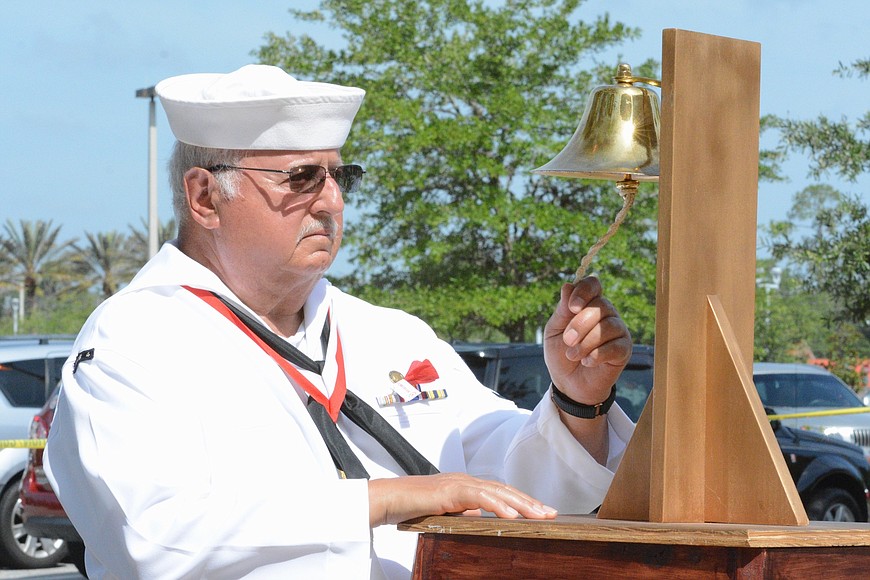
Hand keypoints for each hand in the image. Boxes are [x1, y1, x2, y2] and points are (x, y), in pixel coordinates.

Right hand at [368, 473, 556, 526]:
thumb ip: (463, 512)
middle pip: (505, 489)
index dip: (523, 501)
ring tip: (539, 516)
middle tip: (551, 514)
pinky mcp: (450, 491)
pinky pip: (479, 498)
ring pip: (497, 492)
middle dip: (530, 502)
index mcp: (466, 485)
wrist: (387, 499)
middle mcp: (466, 480)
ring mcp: (459, 483)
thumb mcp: (445, 513)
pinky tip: (512, 516)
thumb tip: (481, 518)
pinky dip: (498, 506)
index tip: (541, 512)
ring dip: (521, 504)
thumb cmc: (412, 506)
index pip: (501, 492)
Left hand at [543, 277, 630, 404]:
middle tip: (567, 341)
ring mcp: (618, 330)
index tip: (572, 307)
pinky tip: (587, 362)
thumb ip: (562, 310)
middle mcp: (606, 313)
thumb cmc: (561, 354)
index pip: (593, 285)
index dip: (584, 292)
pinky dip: (597, 355)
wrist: (569, 383)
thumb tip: (567, 286)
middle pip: (600, 306)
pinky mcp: (624, 349)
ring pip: (608, 327)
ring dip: (586, 343)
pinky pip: (615, 346)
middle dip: (580, 324)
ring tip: (573, 355)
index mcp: (588, 304)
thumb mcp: (555, 330)